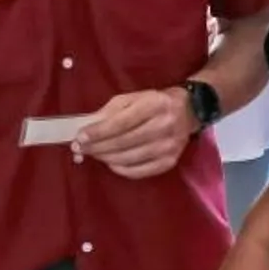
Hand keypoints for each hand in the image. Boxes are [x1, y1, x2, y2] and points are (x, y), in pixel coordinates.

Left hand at [74, 88, 196, 179]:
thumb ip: (110, 111)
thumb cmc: (154, 102)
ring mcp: (169, 146)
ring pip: (129, 158)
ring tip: (92, 154)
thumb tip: (87, 127)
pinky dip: (121, 169)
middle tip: (79, 148)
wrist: (188, 111)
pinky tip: (110, 162)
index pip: (121, 122)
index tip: (80, 137)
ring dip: (105, 158)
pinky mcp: (170, 161)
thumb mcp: (132, 98)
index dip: (98, 132)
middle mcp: (164, 126)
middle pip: (123, 142)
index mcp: (154, 105)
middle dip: (97, 147)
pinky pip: (139, 171)